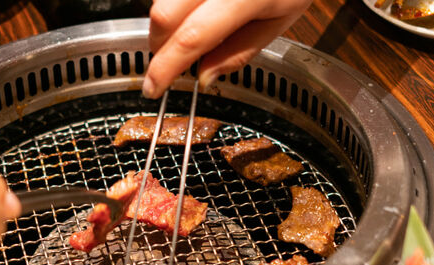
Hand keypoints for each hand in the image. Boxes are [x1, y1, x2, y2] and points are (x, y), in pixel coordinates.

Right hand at [143, 0, 312, 98]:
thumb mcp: (280, 20)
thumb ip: (239, 52)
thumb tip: (204, 77)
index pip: (192, 38)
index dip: (166, 68)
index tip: (154, 87)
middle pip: (163, 15)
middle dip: (160, 46)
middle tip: (171, 61)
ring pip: (161, 0)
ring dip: (166, 23)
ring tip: (190, 30)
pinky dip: (174, 6)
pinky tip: (194, 11)